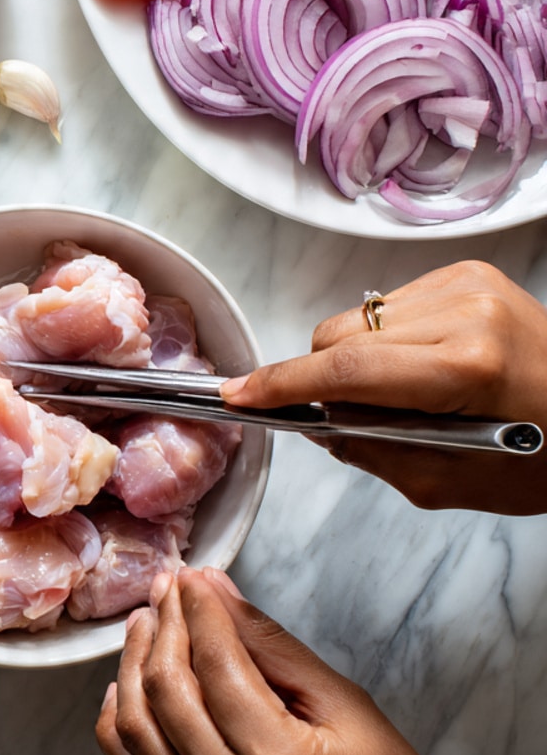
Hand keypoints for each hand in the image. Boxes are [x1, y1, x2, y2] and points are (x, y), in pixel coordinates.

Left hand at [95, 568, 425, 754]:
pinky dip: (120, 716)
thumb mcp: (344, 708)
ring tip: (147, 623)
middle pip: (170, 690)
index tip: (192, 577)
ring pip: (137, 725)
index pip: (218, 665)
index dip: (199, 610)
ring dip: (135, 662)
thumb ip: (274, 646)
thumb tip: (216, 589)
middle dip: (165, 626)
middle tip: (169, 588)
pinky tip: (130, 681)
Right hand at [219, 261, 546, 513]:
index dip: (282, 385)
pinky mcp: (466, 271)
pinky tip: (421, 366)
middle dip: (322, 379)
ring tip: (404, 393)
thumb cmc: (545, 458)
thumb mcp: (455, 483)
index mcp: (468, 367)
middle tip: (349, 420)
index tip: (238, 395)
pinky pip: (385, 305)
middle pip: (338, 337)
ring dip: (355, 359)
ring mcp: (465, 283)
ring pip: (355, 318)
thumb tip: (314, 422)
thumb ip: (371, 451)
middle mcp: (465, 311)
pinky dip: (384, 339)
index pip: (345, 371)